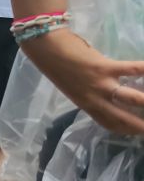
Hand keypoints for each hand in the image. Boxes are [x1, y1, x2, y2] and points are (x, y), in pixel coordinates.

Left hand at [25, 30, 143, 134]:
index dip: (129, 130)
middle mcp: (95, 100)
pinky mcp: (104, 67)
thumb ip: (93, 95)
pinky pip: (133, 70)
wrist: (45, 48)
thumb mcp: (76, 88)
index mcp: (87, 106)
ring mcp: (100, 85)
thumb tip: (112, 95)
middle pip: (125, 119)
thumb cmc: (60, 67)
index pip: (111, 124)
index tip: (142, 132)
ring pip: (134, 99)